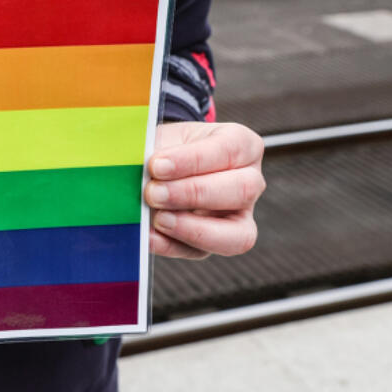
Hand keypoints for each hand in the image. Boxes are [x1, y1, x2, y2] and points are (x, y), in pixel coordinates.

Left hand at [145, 122, 265, 260]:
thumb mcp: (163, 140)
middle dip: (192, 193)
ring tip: (158, 218)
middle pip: (242, 190)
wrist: (156, 167)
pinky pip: (202, 252)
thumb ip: (157, 152)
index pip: (228, 150)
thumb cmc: (166, 149)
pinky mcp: (216, 244)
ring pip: (237, 233)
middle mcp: (250, 182)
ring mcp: (239, 217)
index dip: (192, 160)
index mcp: (241, 145)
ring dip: (192, 228)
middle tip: (153, 193)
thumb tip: (141, 171)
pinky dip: (171, 246)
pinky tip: (150, 237)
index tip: (157, 165)